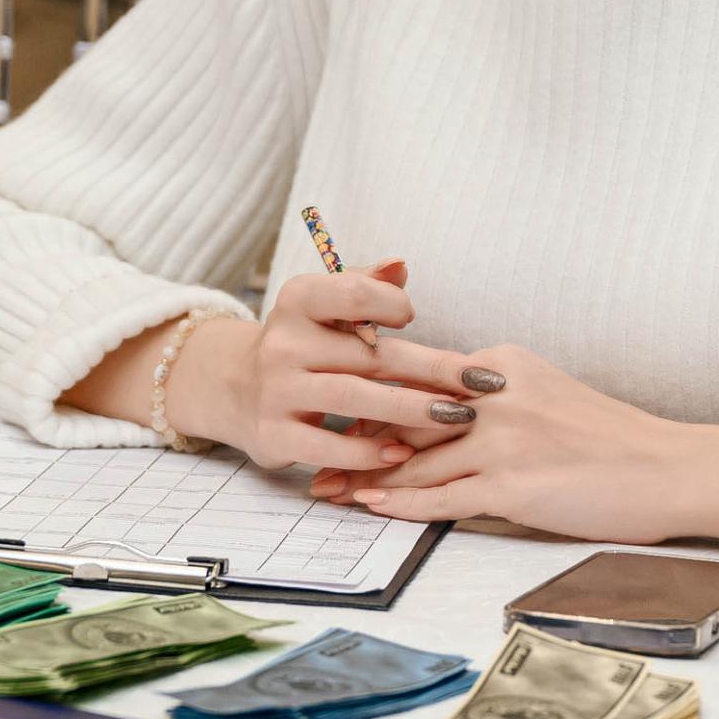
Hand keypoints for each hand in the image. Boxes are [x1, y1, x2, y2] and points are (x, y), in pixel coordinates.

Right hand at [166, 259, 493, 474]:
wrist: (235, 387)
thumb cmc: (302, 342)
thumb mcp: (323, 305)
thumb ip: (364, 284)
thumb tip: (401, 265)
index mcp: (298, 301)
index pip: (353, 294)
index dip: (391, 303)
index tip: (413, 317)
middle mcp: (284, 343)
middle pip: (370, 355)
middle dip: (434, 370)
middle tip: (483, 383)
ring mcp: (277, 391)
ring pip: (355, 399)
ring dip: (412, 410)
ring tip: (458, 418)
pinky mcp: (274, 436)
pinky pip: (328, 447)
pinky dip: (368, 453)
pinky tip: (404, 454)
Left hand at [311, 344, 695, 543]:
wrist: (666, 468)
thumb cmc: (613, 437)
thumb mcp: (547, 391)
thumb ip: (496, 393)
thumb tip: (446, 406)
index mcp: (503, 364)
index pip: (420, 368)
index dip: (373, 387)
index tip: (340, 401)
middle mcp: (497, 395)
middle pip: (404, 410)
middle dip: (354, 430)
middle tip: (315, 446)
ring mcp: (503, 441)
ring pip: (415, 459)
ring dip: (366, 475)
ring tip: (329, 487)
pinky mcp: (512, 487)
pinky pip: (441, 498)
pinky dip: (401, 502)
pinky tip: (374, 505)